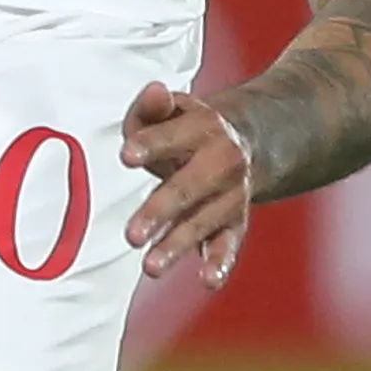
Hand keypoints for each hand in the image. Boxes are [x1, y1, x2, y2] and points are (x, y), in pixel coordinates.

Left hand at [121, 79, 254, 288]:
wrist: (244, 141)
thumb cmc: (185, 127)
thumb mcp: (172, 107)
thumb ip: (152, 105)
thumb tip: (154, 91)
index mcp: (203, 128)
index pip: (172, 136)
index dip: (150, 144)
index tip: (126, 156)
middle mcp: (223, 163)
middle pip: (186, 189)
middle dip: (159, 212)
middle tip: (131, 234)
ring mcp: (231, 195)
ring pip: (204, 222)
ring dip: (177, 245)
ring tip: (150, 267)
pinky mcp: (235, 220)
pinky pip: (230, 243)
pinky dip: (220, 263)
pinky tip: (207, 280)